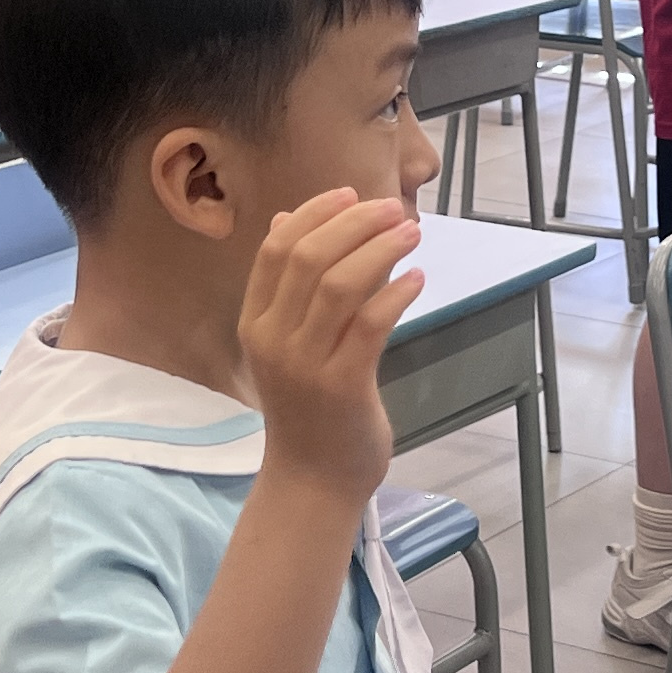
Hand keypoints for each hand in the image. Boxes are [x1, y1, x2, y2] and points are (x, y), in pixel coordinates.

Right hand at [238, 192, 421, 513]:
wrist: (313, 480)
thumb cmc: (308, 406)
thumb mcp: (286, 342)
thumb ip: (286, 286)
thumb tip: (284, 218)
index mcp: (255, 323)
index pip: (275, 250)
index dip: (313, 213)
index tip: (351, 192)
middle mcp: (272, 339)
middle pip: (307, 258)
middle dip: (354, 223)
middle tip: (392, 208)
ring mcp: (305, 364)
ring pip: (339, 285)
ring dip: (380, 249)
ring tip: (411, 232)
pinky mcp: (342, 386)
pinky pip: (371, 325)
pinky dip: (396, 293)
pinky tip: (417, 278)